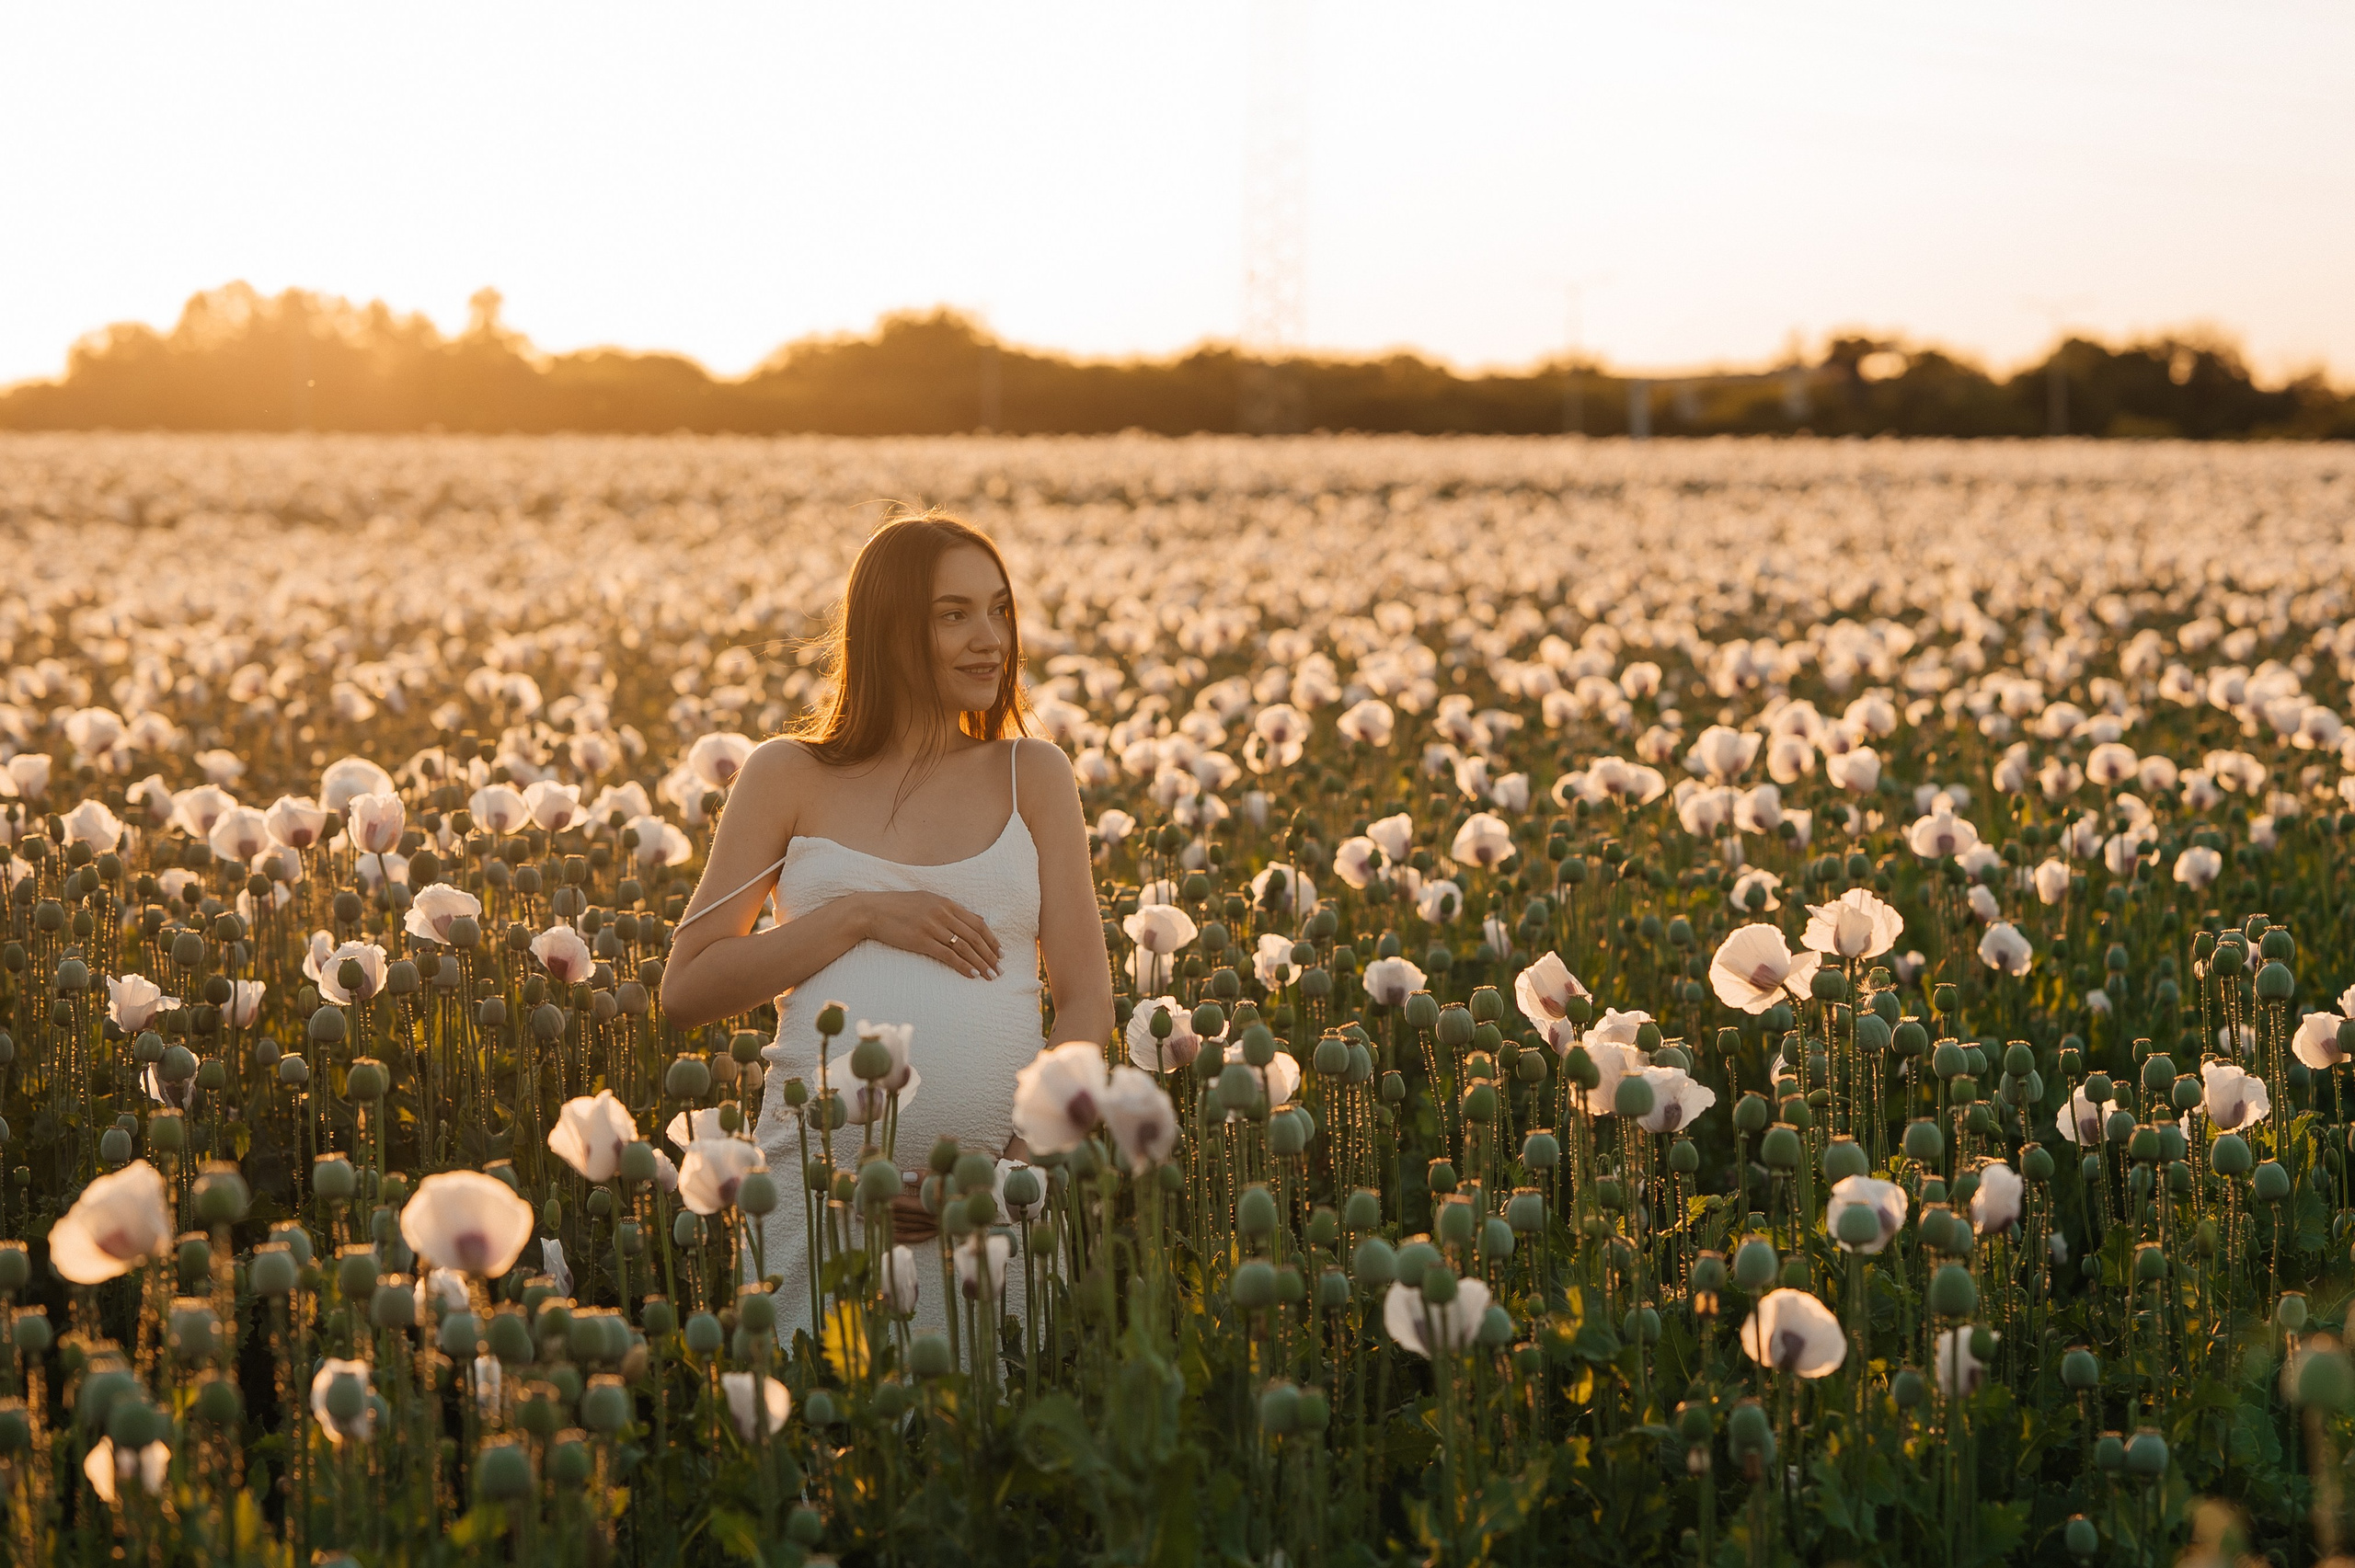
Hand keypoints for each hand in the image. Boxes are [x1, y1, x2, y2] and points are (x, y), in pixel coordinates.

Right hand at [852, 891, 1002, 979]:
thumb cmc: (899, 907)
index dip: (992, 939)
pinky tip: (972, 974)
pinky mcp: (921, 940)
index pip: (978, 923)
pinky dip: (963, 966)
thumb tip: (976, 917)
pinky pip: (948, 955)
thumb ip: (952, 909)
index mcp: (946, 903)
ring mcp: (932, 927)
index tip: (1000, 952)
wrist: (872, 911)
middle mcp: (943, 913)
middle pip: (975, 936)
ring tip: (990, 975)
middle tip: (1000, 969)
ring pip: (964, 947)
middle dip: (990, 954)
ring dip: (981, 963)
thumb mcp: (928, 900)